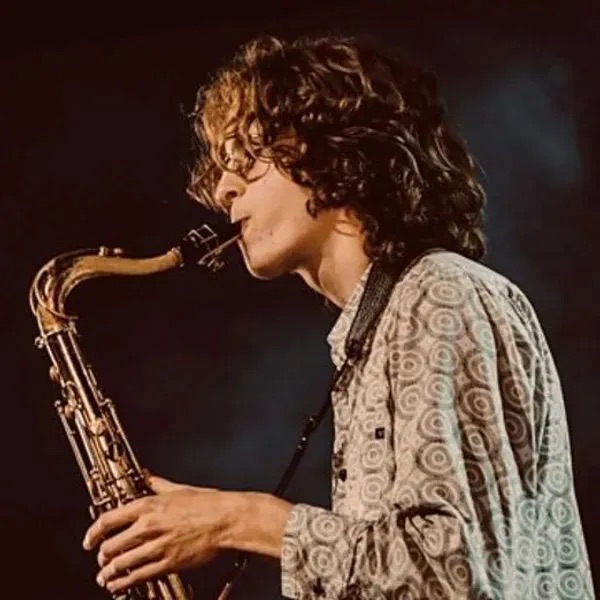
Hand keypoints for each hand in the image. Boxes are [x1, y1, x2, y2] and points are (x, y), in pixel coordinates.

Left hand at [82, 474, 231, 594]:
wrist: (225, 520)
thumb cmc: (206, 503)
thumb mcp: (178, 489)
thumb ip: (157, 484)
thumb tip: (146, 475)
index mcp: (148, 506)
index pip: (108, 520)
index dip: (93, 532)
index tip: (89, 539)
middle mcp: (148, 526)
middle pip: (111, 545)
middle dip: (102, 554)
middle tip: (100, 558)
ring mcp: (157, 546)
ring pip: (122, 563)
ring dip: (108, 572)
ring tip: (103, 576)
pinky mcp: (167, 563)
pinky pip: (138, 575)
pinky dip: (124, 582)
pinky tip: (118, 584)